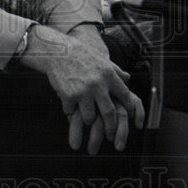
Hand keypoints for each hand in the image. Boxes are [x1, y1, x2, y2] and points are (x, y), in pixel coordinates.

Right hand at [20, 24, 144, 153]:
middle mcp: (98, 84)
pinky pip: (71, 112)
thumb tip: (128, 78)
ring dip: (88, 120)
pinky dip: (70, 112)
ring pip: (90, 117)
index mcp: (109, 75)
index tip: (129, 115)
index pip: (124, 96)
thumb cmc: (81, 55)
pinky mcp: (69, 96)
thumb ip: (115, 71)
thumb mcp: (101, 60)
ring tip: (86, 119)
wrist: (58, 51)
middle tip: (111, 136)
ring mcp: (83, 92)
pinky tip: (68, 106)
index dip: (128, 107)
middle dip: (111, 128)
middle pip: (109, 113)